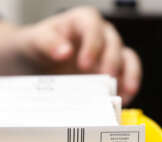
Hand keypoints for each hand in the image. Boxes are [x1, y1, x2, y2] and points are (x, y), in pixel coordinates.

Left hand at [15, 6, 141, 104]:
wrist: (33, 61)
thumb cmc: (37, 45)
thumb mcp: (35, 40)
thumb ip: (47, 43)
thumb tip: (64, 52)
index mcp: (81, 21)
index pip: (93, 27)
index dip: (92, 45)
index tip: (84, 64)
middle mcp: (99, 35)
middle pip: (113, 43)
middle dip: (111, 61)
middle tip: (105, 78)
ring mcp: (106, 53)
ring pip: (126, 59)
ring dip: (128, 75)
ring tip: (123, 93)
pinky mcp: (109, 71)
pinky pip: (125, 76)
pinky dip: (126, 88)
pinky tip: (123, 101)